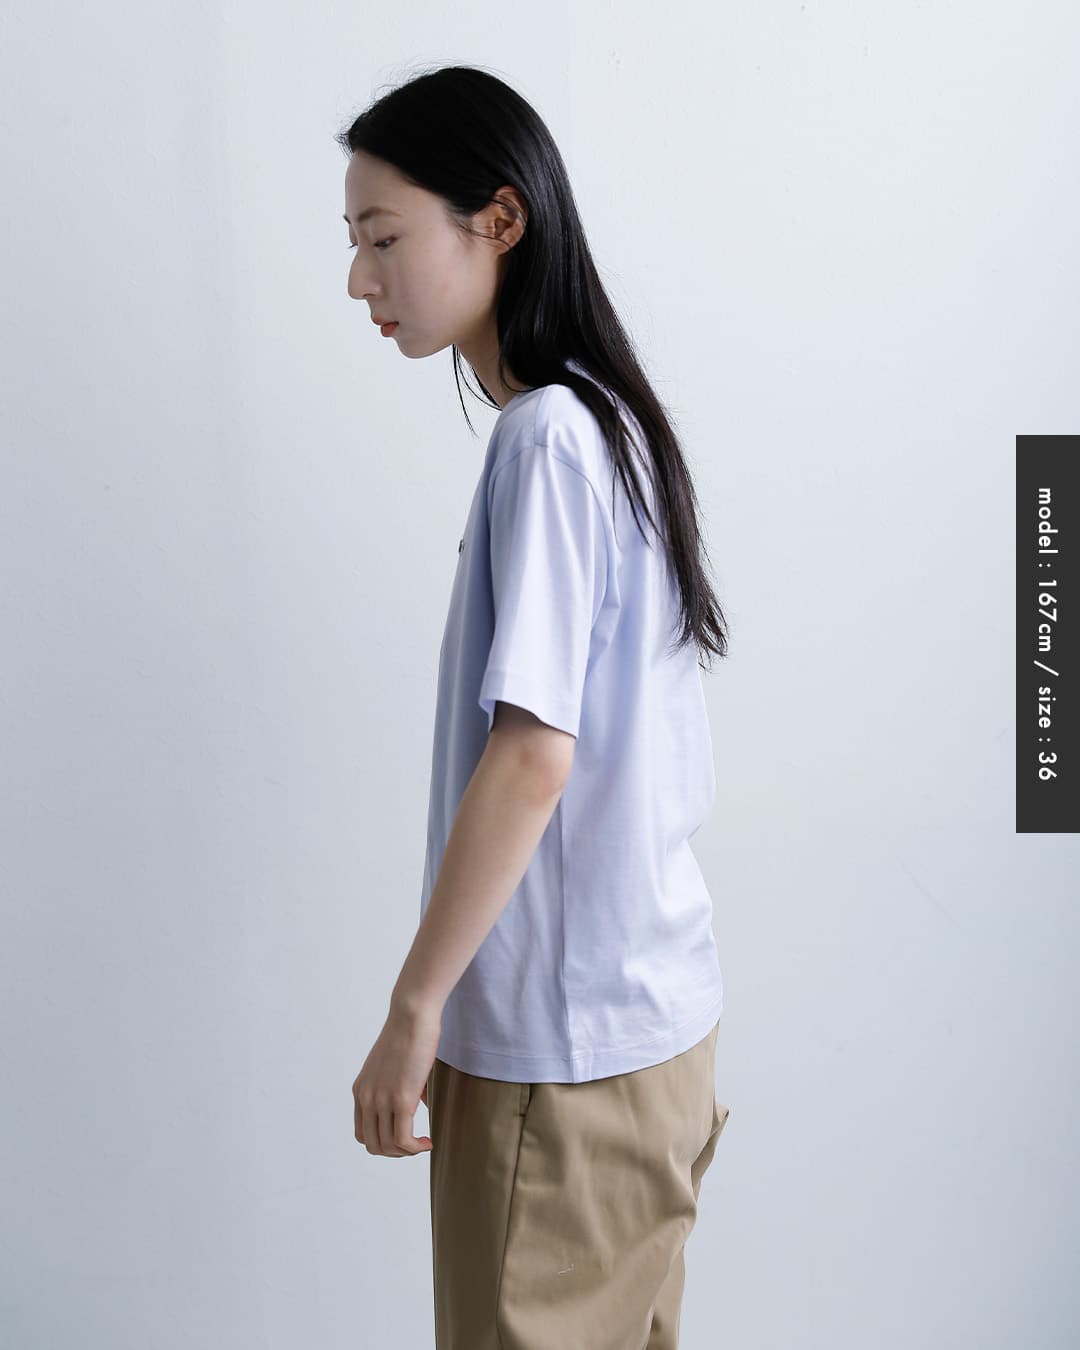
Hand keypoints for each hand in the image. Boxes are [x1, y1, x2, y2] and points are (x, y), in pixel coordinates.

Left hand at [352, 1001, 440, 1156]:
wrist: (412, 1015)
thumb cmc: (410, 1033)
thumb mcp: (395, 1065)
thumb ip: (400, 1087)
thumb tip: (420, 1104)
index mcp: (360, 1090)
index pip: (362, 1133)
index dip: (383, 1142)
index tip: (404, 1137)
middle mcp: (366, 1097)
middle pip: (372, 1145)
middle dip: (395, 1152)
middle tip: (415, 1144)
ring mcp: (381, 1100)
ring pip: (387, 1147)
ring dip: (407, 1152)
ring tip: (423, 1143)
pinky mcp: (401, 1099)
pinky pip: (403, 1140)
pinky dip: (416, 1148)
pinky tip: (429, 1141)